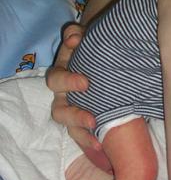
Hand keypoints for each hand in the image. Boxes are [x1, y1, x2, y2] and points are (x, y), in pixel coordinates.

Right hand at [47, 23, 111, 172]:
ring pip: (70, 127)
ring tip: (98, 140)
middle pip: (60, 110)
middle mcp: (63, 96)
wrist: (104, 56)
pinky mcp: (85, 121)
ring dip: (82, 133)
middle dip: (75, 115)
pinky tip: (103, 146)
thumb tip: (74, 37)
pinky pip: (83, 135)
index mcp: (62, 75)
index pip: (56, 80)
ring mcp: (73, 110)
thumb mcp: (84, 38)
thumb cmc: (92, 47)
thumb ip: (76, 34)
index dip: (68, 82)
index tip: (86, 83)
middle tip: (92, 118)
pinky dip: (91, 141)